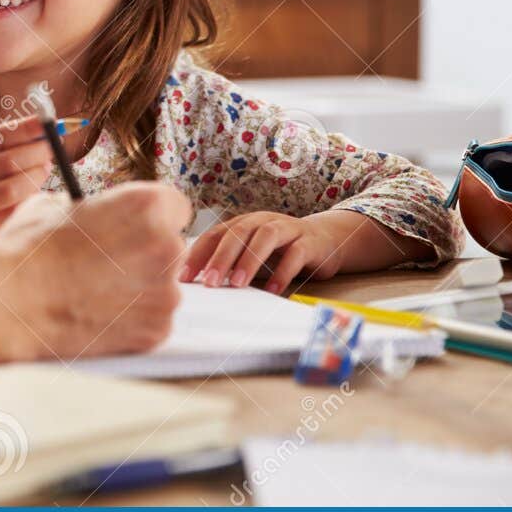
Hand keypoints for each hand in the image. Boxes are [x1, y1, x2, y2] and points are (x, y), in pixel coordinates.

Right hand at [0, 102, 55, 242]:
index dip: (24, 128)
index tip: (45, 122)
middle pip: (7, 163)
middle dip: (36, 151)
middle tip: (51, 146)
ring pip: (11, 189)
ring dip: (35, 175)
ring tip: (44, 166)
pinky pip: (10, 213)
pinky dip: (27, 198)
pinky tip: (33, 188)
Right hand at [0, 181, 189, 364]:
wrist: (12, 302)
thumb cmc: (29, 250)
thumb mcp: (56, 205)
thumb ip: (92, 209)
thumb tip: (96, 216)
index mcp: (146, 206)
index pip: (175, 206)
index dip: (151, 217)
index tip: (135, 226)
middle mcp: (167, 247)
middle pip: (170, 247)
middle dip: (144, 253)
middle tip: (108, 262)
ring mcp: (165, 293)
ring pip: (161, 286)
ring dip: (138, 288)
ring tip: (95, 291)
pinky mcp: (156, 330)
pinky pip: (152, 319)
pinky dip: (131, 320)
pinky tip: (97, 314)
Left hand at [179, 209, 342, 293]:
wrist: (327, 238)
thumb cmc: (281, 249)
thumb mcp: (253, 251)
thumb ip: (231, 262)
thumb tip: (199, 282)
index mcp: (244, 223)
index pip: (215, 234)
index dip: (199, 254)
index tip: (184, 277)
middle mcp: (263, 221)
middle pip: (238, 233)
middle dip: (221, 257)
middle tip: (209, 282)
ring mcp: (287, 229)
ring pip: (265, 238)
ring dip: (249, 260)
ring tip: (237, 284)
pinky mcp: (309, 242)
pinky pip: (295, 255)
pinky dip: (283, 272)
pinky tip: (272, 290)